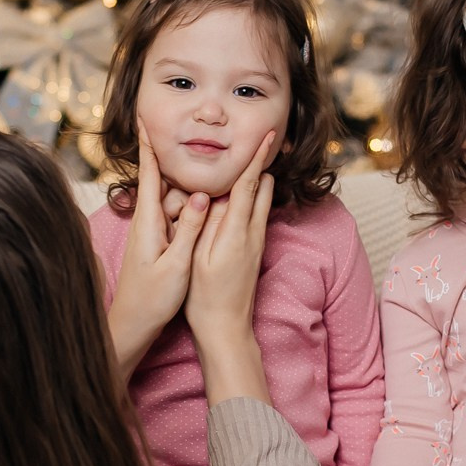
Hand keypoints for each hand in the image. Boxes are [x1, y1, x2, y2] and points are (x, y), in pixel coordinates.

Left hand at [107, 123, 209, 378]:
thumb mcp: (176, 265)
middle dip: (188, 170)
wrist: (133, 324)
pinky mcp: (159, 242)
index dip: (147, 145)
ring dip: (194, 194)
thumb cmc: (152, 299)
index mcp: (148, 222)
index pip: (147, 174)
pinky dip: (193, 211)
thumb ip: (190, 230)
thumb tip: (203, 196)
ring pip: (177, 201)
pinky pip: (179, 217)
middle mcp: (148, 221)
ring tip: (219, 182)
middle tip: (214, 154)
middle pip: (170, 184)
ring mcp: (153, 231)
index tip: (145, 117)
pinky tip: (210, 209)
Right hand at [182, 130, 277, 341]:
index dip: (257, 157)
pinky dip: (252, 196)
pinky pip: (257, 214)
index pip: (249, 185)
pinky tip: (238, 193)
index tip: (267, 135)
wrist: (226, 329)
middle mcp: (253, 234)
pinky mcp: (256, 250)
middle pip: (262, 187)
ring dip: (256, 179)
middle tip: (257, 138)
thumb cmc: (204, 298)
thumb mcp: (197, 260)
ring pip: (262, 200)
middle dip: (260, 162)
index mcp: (236, 233)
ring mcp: (257, 242)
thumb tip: (210, 195)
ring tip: (245, 159)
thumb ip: (206, 225)